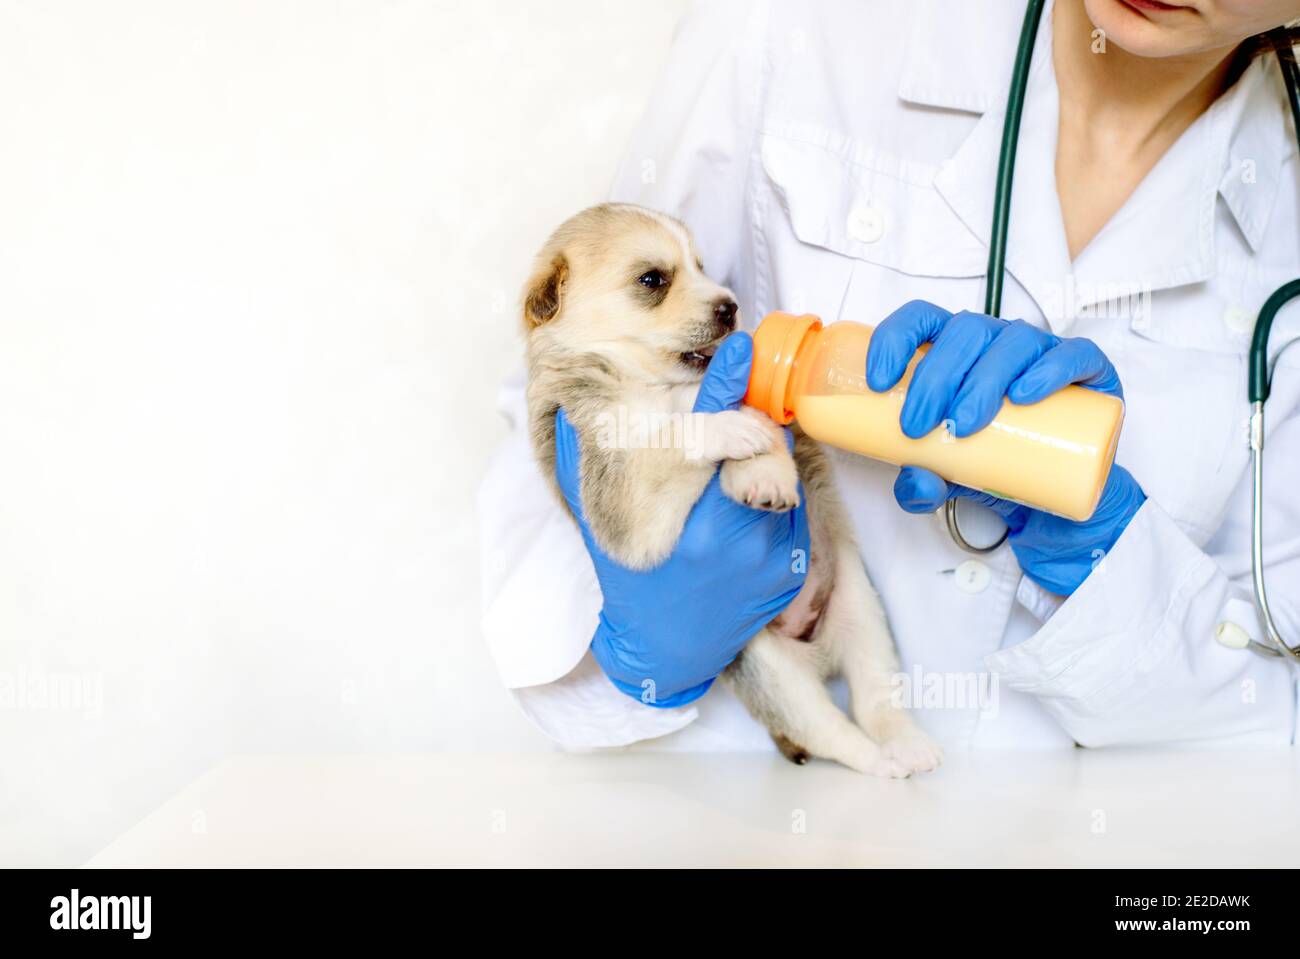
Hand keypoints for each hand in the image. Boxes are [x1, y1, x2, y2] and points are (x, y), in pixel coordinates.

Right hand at [556, 332, 809, 706]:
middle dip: (754, 426)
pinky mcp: (791, 570)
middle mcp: (727, 539)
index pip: (710, 435)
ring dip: (765, 461)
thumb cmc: (629, 572)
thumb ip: (585, 455)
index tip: (740, 351)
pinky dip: (775, 495)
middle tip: (740, 416)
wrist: (663, 646)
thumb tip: (572, 394)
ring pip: (785, 475)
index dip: (726, 388)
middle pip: (764, 449)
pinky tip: (746, 507)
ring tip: (733, 472)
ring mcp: (766, 557)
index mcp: (676, 516)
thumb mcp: (599, 513)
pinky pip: (795, 508)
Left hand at [866, 300, 1145, 595]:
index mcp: (956, 351)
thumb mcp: (948, 478)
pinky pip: (1072, 355)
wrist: (1059, 492)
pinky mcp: (1088, 372)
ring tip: (965, 423)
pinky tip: (1024, 394)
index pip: (922, 320)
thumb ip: (922, 484)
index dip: (895, 338)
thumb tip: (913, 482)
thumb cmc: (996, 464)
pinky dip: (1048, 370)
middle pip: (964, 331)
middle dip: (934, 376)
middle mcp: (996, 342)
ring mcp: (1042, 352)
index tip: (878, 382)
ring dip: (983, 379)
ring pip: (1012, 341)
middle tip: (917, 426)